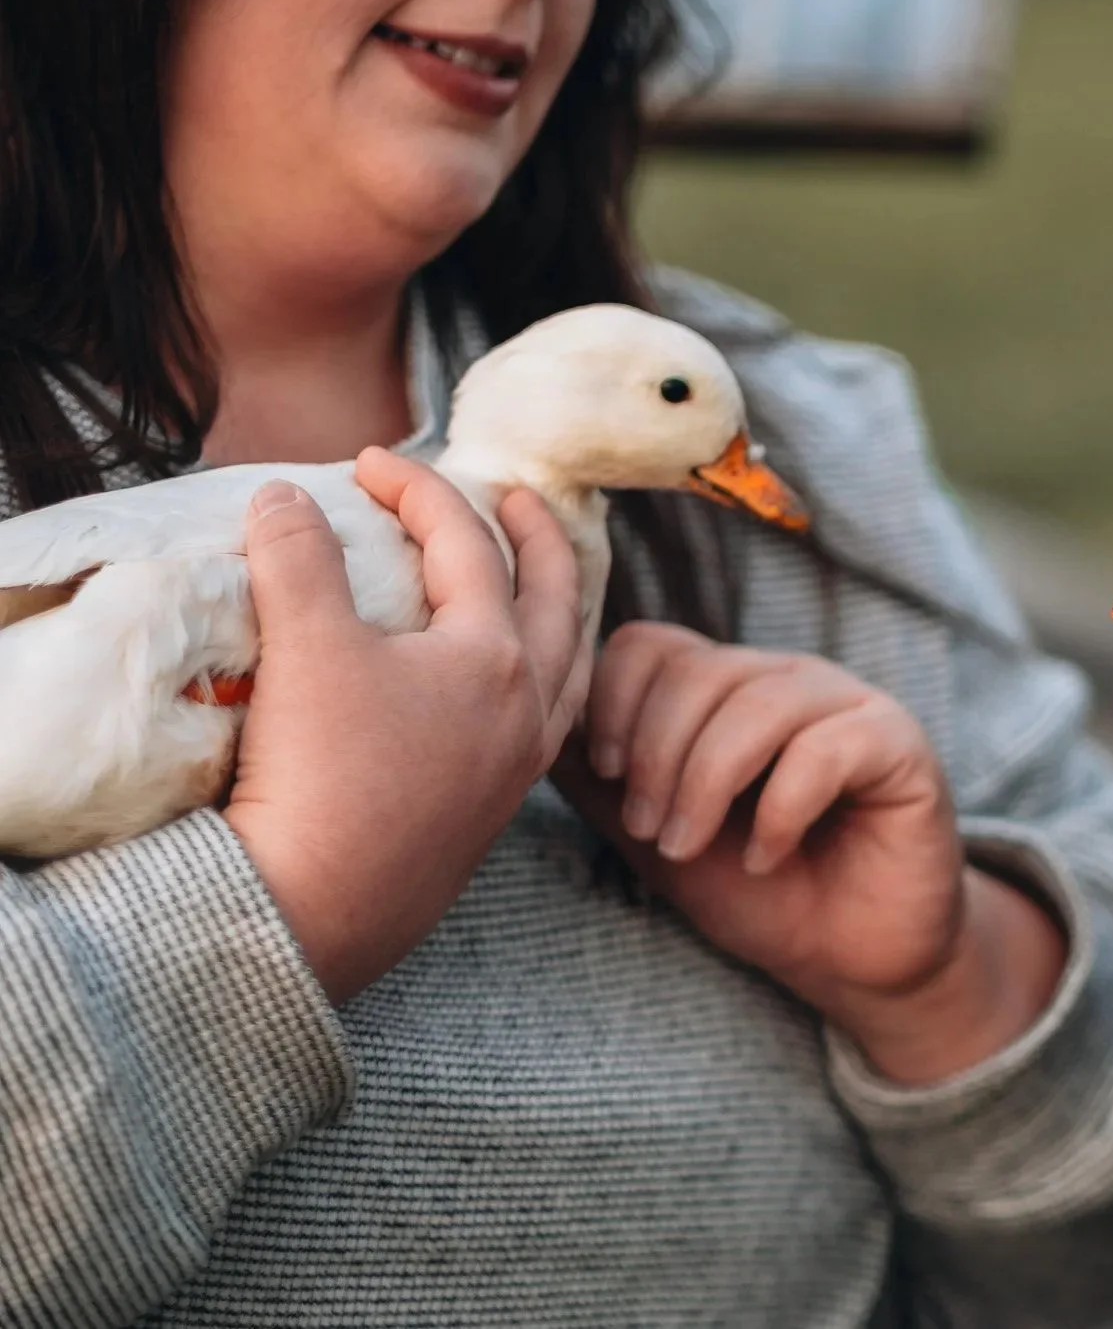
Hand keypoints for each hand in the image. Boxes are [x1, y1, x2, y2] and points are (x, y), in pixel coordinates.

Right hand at [225, 448, 589, 1002]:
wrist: (313, 910)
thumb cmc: (322, 773)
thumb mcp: (306, 646)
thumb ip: (299, 557)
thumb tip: (285, 495)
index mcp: (496, 657)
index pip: (468, 547)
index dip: (418, 490)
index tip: (370, 463)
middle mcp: (528, 708)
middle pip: (557, 600)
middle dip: (540, 539)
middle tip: (518, 498)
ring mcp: (517, 765)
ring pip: (567, 668)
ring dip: (558, 614)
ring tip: (541, 586)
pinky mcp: (490, 813)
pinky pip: (546, 725)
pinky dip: (542, 684)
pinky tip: (514, 693)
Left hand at [549, 622, 1064, 1083]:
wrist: (854, 958)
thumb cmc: (759, 893)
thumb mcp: (658, 837)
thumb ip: (604, 784)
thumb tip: (534, 732)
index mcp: (725, 687)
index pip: (650, 644)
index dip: (613, 702)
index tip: (606, 775)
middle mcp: (786, 680)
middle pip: (696, 671)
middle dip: (654, 759)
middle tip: (651, 833)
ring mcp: (848, 705)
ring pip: (756, 705)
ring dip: (705, 786)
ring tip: (692, 848)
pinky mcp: (899, 746)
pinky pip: (824, 749)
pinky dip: (780, 810)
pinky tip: (769, 857)